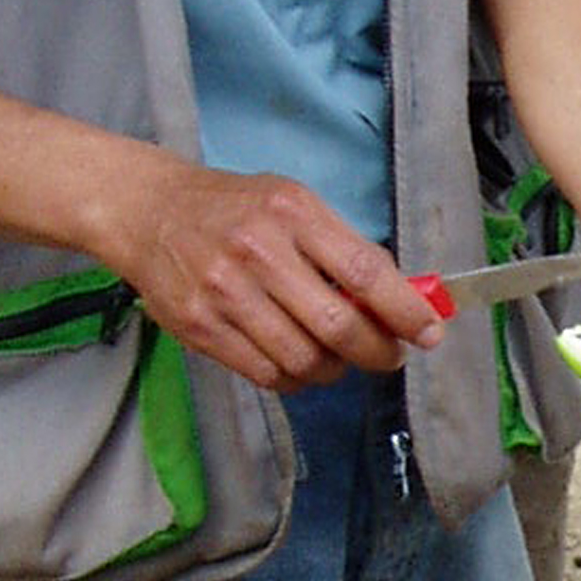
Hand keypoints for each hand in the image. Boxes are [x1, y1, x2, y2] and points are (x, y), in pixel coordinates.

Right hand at [112, 155, 445, 392]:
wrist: (151, 211)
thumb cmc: (232, 205)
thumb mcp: (291, 201)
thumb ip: (339, 245)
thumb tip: (397, 294)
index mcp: (291, 211)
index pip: (363, 270)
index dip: (403, 309)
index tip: (429, 331)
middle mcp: (259, 251)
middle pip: (337, 325)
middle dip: (378, 351)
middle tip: (392, 355)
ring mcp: (226, 293)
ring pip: (304, 359)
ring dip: (337, 369)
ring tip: (342, 357)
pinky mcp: (201, 328)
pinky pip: (266, 375)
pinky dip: (296, 379)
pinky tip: (302, 363)